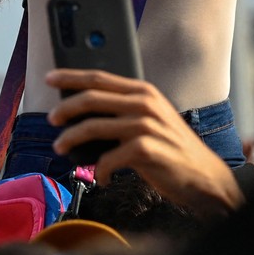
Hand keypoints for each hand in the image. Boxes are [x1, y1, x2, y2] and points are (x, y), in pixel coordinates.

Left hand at [46, 69, 243, 217]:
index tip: (50, 78)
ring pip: (93, 127)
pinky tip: (101, 177)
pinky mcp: (146, 149)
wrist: (203, 175)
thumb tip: (83, 112)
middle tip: (51, 118)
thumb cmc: (171, 148)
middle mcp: (144, 103)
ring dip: (71, 139)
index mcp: (143, 91)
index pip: (99, 77)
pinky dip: (99, 170)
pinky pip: (108, 159)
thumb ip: (123, 110)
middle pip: (92, 98)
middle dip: (65, 108)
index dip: (71, 76)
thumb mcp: (150, 120)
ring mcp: (145, 125)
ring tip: (61, 148)